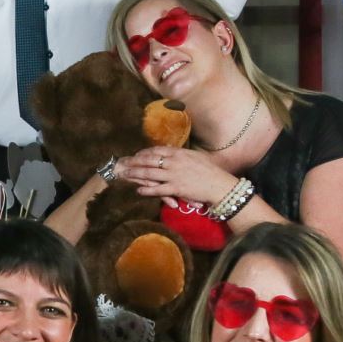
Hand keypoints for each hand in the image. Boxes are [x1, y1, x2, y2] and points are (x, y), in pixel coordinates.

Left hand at [114, 146, 239, 205]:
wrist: (220, 185)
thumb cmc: (212, 171)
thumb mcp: (197, 157)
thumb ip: (182, 154)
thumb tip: (172, 151)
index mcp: (179, 153)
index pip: (157, 150)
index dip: (144, 153)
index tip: (136, 155)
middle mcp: (174, 163)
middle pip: (149, 161)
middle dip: (134, 162)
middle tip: (122, 163)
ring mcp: (174, 175)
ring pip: (149, 174)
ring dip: (135, 174)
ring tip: (124, 175)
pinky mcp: (176, 188)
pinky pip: (157, 189)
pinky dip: (147, 190)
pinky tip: (138, 191)